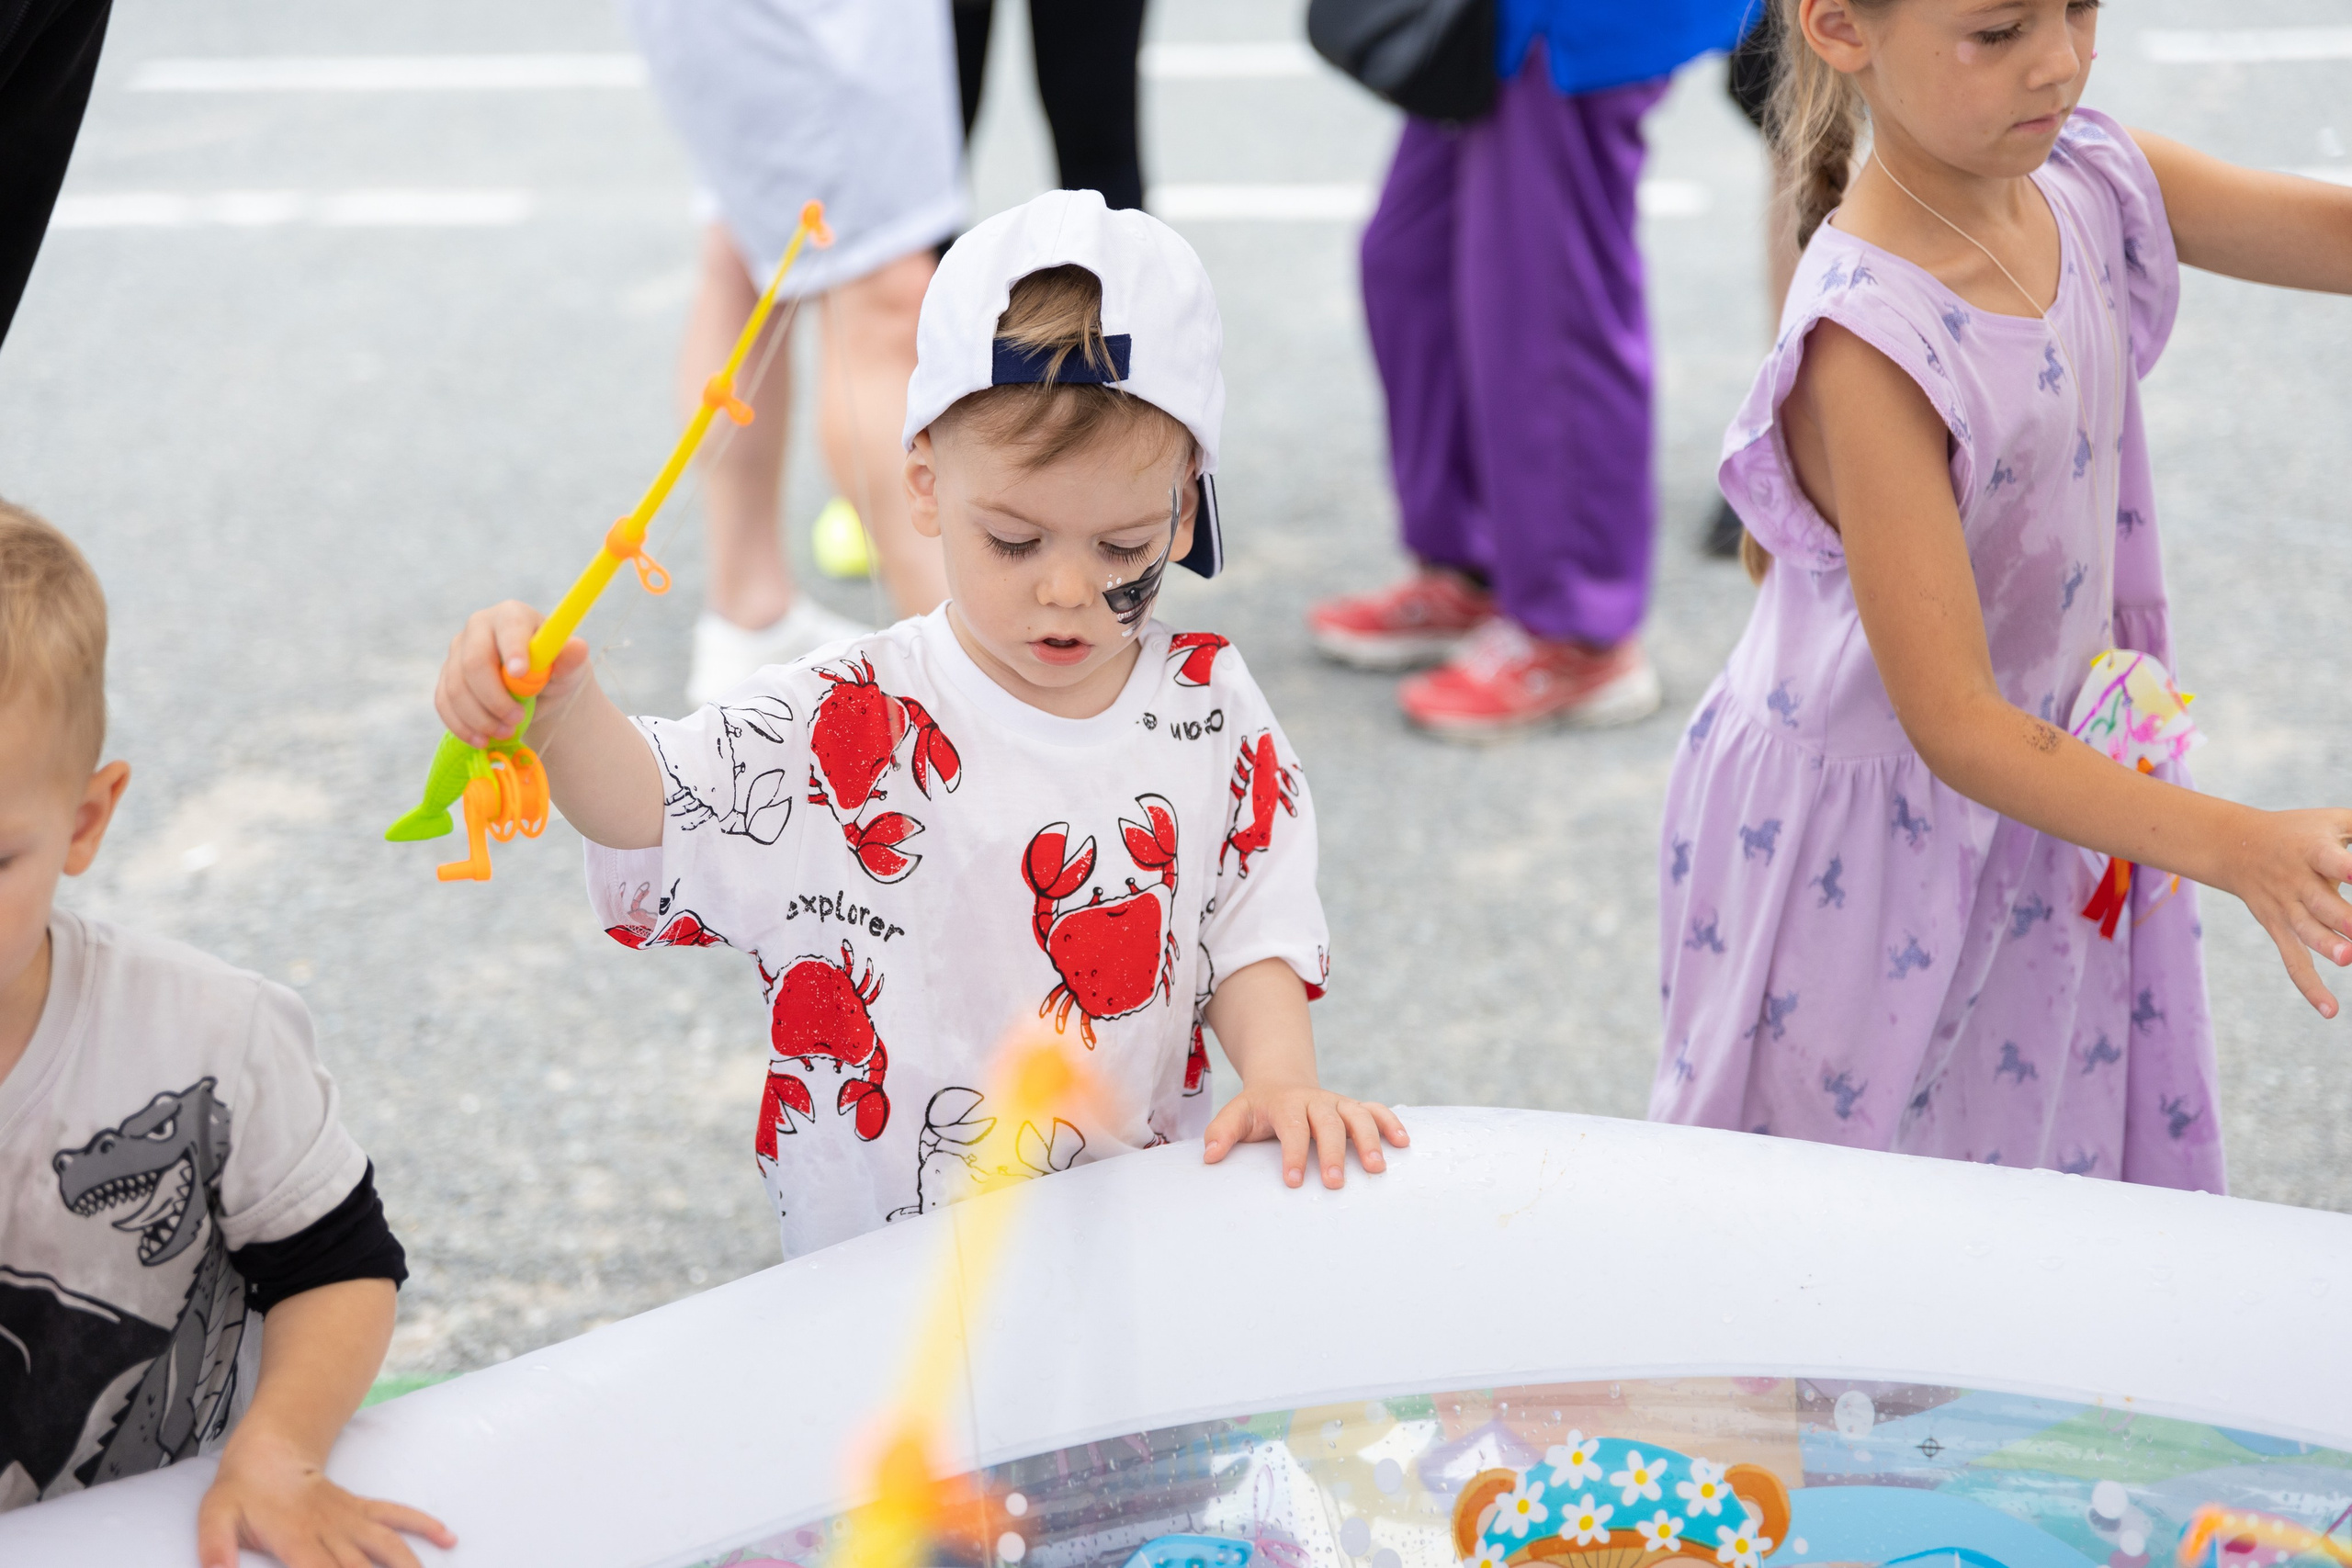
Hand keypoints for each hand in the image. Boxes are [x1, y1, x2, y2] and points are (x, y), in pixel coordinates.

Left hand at [197, 1425, 453, 1567]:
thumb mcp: (214, 1518)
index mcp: (297, 1538)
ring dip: (409, 1565)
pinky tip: (446, 1538)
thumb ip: (216, 1548)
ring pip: (388, 1544)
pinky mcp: (361, 1509)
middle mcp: (331, 1530)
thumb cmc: (239, 1491)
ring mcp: (351, 1517)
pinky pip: (396, 1514)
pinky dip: (423, 1525)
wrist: (268, 1450)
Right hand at [433, 599, 591, 748]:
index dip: (513, 650)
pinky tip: (482, 739)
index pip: (508, 629)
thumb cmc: (555, 670)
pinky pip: (444, 703)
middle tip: (517, 719)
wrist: (538, 689)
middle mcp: (478, 627)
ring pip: (456, 688)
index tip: (521, 674)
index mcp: (512, 615)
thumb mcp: (570, 666)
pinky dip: (462, 726)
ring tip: (506, 733)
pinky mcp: (447, 677)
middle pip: (474, 663)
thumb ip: (571, 657)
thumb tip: (577, 648)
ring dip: (480, 718)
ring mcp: (458, 652)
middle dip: (495, 698)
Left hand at [1204, 1080, 1406, 1189]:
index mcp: (1286, 1103)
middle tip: (1335, 1182)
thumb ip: (1221, 1132)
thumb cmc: (1258, 1109)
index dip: (1293, 1153)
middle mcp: (1316, 1101)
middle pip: (1328, 1123)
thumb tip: (1209, 1156)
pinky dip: (1391, 1124)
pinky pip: (1376, 1111)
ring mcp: (1338, 1103)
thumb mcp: (1236, 1114)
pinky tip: (1403, 1144)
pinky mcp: (1354, 1107)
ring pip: (1357, 1116)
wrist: (1282, 1082)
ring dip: (1369, 1140)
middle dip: (1333, 1152)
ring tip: (1375, 1168)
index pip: (1291, 1127)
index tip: (1294, 1181)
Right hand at [2222, 808, 2351, 1016]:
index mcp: (2311, 850)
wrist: (2234, 847)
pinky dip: (2309, 986)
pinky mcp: (2279, 929)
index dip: (2345, 868)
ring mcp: (2286, 908)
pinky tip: (2330, 1010)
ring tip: (2348, 958)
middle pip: (2320, 903)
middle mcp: (2296, 881)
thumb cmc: (2298, 831)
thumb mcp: (2331, 821)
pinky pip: (2294, 961)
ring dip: (2327, 947)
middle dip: (2345, 920)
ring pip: (2307, 932)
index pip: (2329, 859)